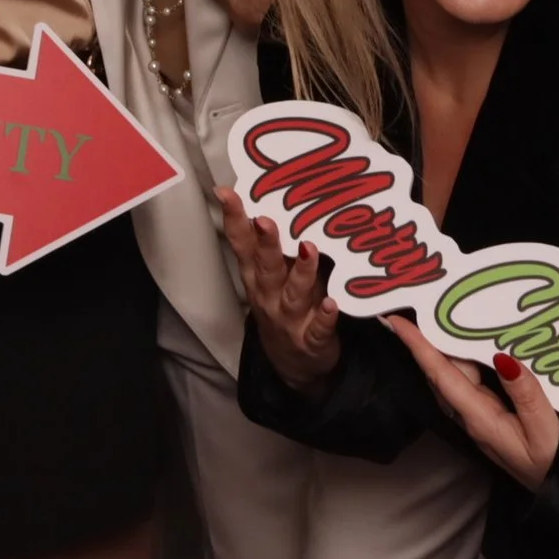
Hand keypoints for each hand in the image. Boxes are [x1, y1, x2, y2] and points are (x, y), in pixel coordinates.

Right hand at [216, 187, 340, 391]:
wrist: (295, 365)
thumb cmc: (283, 307)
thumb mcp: (271, 278)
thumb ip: (272, 247)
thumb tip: (277, 199)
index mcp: (257, 278)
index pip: (242, 245)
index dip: (234, 219)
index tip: (226, 193)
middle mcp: (269, 296)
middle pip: (266, 267)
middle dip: (266, 243)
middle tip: (265, 220)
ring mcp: (290, 319)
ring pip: (294, 294)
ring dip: (301, 272)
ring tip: (308, 249)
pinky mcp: (312, 340)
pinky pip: (319, 328)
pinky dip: (325, 317)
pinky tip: (332, 304)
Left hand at [391, 323, 558, 491]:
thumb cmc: (553, 464)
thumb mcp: (545, 430)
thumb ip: (526, 394)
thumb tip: (504, 357)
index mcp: (479, 417)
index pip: (441, 375)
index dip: (418, 347)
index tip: (396, 321)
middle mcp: (471, 414)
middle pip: (442, 369)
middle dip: (426, 337)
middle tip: (417, 301)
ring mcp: (479, 414)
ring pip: (455, 372)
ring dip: (445, 345)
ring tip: (438, 311)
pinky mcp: (490, 413)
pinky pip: (470, 379)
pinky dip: (465, 356)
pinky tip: (471, 339)